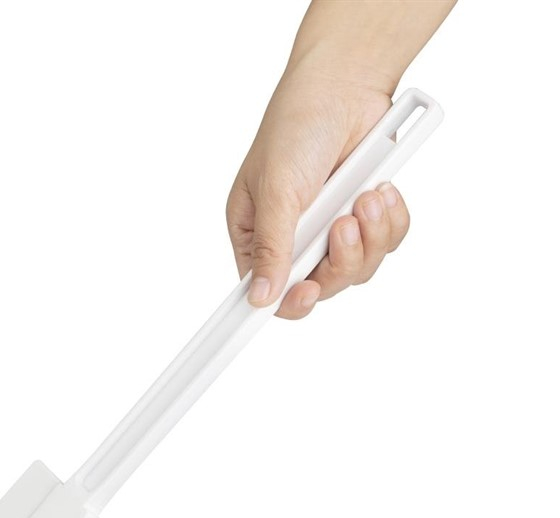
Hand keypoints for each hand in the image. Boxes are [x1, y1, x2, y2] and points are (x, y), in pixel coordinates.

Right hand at [227, 70, 410, 318]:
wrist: (346, 85)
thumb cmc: (295, 127)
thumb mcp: (276, 191)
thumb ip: (271, 248)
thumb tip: (260, 298)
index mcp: (256, 236)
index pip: (265, 291)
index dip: (287, 302)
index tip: (307, 294)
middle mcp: (292, 240)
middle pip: (320, 286)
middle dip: (341, 258)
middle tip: (344, 223)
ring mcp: (329, 231)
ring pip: (357, 269)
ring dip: (370, 236)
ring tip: (367, 197)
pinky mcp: (364, 218)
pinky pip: (385, 244)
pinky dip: (391, 222)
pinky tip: (382, 191)